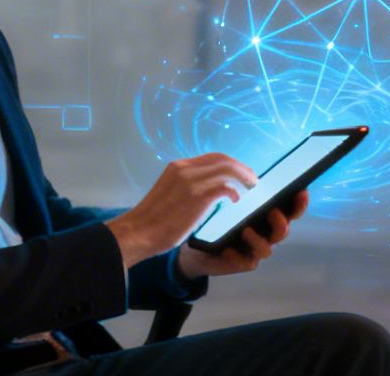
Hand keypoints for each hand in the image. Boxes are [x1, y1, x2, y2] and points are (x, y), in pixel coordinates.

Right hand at [105, 154, 256, 267]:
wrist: (137, 232)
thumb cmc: (151, 221)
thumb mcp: (169, 194)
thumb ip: (187, 188)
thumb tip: (208, 194)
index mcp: (177, 167)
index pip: (211, 157)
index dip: (230, 163)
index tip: (240, 173)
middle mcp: (185, 169)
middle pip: (223, 159)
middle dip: (241, 167)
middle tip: (252, 178)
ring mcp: (191, 181)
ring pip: (227, 169)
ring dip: (243, 177)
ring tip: (251, 187)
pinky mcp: (198, 196)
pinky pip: (225, 186)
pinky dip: (234, 191)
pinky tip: (235, 200)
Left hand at [178, 192, 306, 279]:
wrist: (198, 247)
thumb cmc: (219, 220)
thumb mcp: (230, 201)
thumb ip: (242, 189)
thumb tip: (249, 174)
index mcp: (268, 217)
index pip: (291, 210)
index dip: (299, 203)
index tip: (301, 192)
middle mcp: (266, 234)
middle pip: (283, 231)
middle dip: (281, 222)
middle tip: (272, 212)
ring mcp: (255, 250)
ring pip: (268, 249)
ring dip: (259, 240)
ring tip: (245, 231)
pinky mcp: (242, 263)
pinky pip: (247, 263)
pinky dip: (238, 256)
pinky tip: (228, 249)